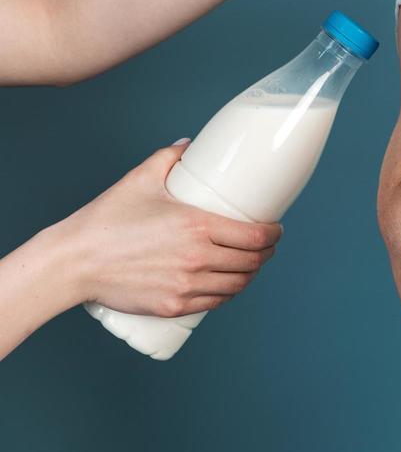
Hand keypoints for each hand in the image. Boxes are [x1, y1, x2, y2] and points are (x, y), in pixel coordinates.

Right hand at [54, 141, 281, 317]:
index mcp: (198, 227)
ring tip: (251, 263)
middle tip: (266, 244)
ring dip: (251, 274)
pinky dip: (229, 293)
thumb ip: (168, 158)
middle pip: (252, 262)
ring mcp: (186, 286)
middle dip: (267, 253)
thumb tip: (189, 145)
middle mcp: (198, 259)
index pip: (256, 236)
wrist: (72, 262)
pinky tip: (230, 284)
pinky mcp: (173, 306)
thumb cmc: (106, 220)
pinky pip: (215, 303)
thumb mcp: (140, 179)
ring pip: (237, 285)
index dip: (274, 234)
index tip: (276, 228)